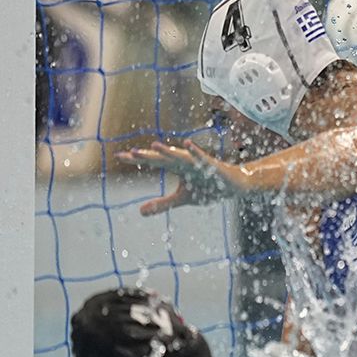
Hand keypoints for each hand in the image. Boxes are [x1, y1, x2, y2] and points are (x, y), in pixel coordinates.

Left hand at [117, 140, 245, 214]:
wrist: (235, 184)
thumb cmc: (208, 187)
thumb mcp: (182, 198)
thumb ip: (162, 204)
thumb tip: (139, 212)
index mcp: (176, 167)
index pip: (154, 161)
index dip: (138, 159)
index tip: (120, 156)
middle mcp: (184, 162)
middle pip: (162, 157)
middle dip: (147, 156)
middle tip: (130, 153)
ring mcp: (197, 162)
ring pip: (179, 156)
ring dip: (167, 151)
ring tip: (153, 146)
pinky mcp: (210, 165)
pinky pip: (201, 157)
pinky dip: (194, 151)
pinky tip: (186, 144)